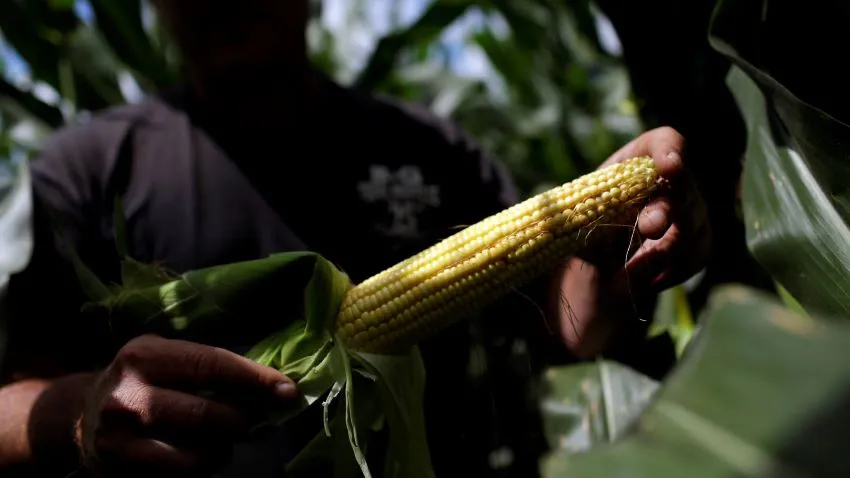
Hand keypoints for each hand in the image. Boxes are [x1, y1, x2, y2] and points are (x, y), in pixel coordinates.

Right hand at [75, 335, 297, 476]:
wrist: (81, 416)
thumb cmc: (143, 381)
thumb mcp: (166, 357)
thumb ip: (211, 366)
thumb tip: (273, 384)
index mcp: (145, 355)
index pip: (212, 365)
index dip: (254, 378)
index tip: (287, 389)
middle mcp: (131, 393)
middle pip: (208, 413)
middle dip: (243, 418)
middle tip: (256, 417)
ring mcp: (122, 434)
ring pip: (199, 450)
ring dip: (226, 445)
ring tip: (226, 435)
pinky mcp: (123, 466)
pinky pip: (183, 472)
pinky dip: (205, 464)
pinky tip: (204, 453)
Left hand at [553, 127, 710, 356]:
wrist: (599, 261)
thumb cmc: (586, 227)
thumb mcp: (577, 219)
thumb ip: (585, 218)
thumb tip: (588, 225)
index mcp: (638, 160)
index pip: (665, 142)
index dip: (669, 151)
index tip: (667, 167)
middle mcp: (673, 181)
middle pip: (683, 189)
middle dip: (665, 211)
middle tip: (648, 228)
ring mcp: (691, 210)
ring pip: (693, 227)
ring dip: (665, 250)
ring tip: (630, 270)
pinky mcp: (698, 241)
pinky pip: (696, 256)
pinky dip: (672, 271)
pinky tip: (647, 280)